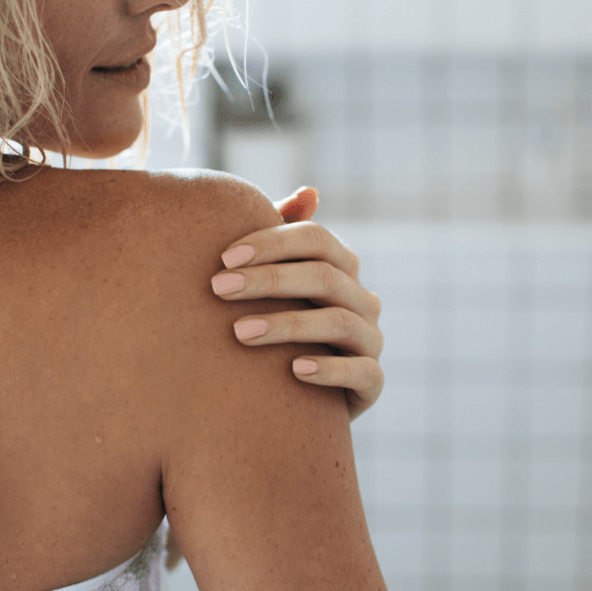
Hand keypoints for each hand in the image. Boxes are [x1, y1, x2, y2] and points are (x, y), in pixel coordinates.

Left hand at [212, 186, 383, 421]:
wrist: (298, 398)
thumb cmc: (279, 328)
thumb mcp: (277, 284)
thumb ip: (281, 241)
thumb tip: (309, 192)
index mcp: (341, 268)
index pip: (316, 239)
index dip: (272, 243)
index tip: (224, 257)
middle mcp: (363, 300)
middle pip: (324, 276)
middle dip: (269, 279)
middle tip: (218, 288)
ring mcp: (370, 341)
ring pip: (339, 322)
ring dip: (287, 324)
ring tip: (239, 332)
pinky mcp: (372, 384)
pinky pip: (362, 372)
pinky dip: (329, 369)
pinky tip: (293, 370)